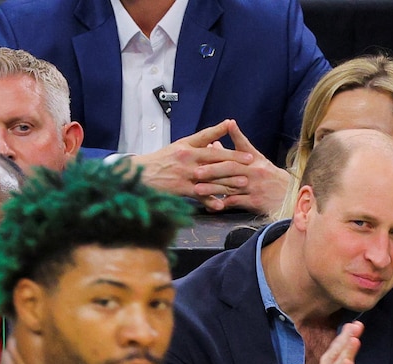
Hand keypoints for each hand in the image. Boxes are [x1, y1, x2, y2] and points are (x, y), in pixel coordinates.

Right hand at [129, 120, 253, 211]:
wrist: (141, 173)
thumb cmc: (164, 159)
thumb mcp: (181, 144)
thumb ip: (203, 138)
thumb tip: (224, 128)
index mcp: (188, 147)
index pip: (213, 147)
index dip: (232, 151)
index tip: (248, 154)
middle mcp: (187, 160)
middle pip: (214, 161)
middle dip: (234, 164)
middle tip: (251, 167)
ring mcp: (184, 175)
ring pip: (209, 178)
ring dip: (227, 181)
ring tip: (242, 185)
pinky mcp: (180, 189)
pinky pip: (198, 195)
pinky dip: (209, 200)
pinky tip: (221, 204)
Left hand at [192, 119, 291, 214]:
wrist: (289, 194)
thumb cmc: (269, 174)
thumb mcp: (258, 157)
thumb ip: (240, 143)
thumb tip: (225, 128)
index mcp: (253, 160)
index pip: (236, 153)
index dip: (221, 151)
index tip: (205, 149)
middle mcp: (254, 173)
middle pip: (231, 170)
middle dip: (213, 171)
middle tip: (196, 172)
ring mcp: (254, 188)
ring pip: (231, 188)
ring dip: (213, 189)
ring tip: (197, 190)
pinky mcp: (255, 203)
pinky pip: (236, 204)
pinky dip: (222, 205)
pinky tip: (210, 206)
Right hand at [306, 321, 363, 363]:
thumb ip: (348, 355)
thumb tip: (354, 337)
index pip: (338, 347)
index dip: (346, 335)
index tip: (356, 323)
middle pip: (336, 352)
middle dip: (345, 338)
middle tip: (356, 325)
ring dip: (345, 352)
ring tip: (353, 339)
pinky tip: (346, 363)